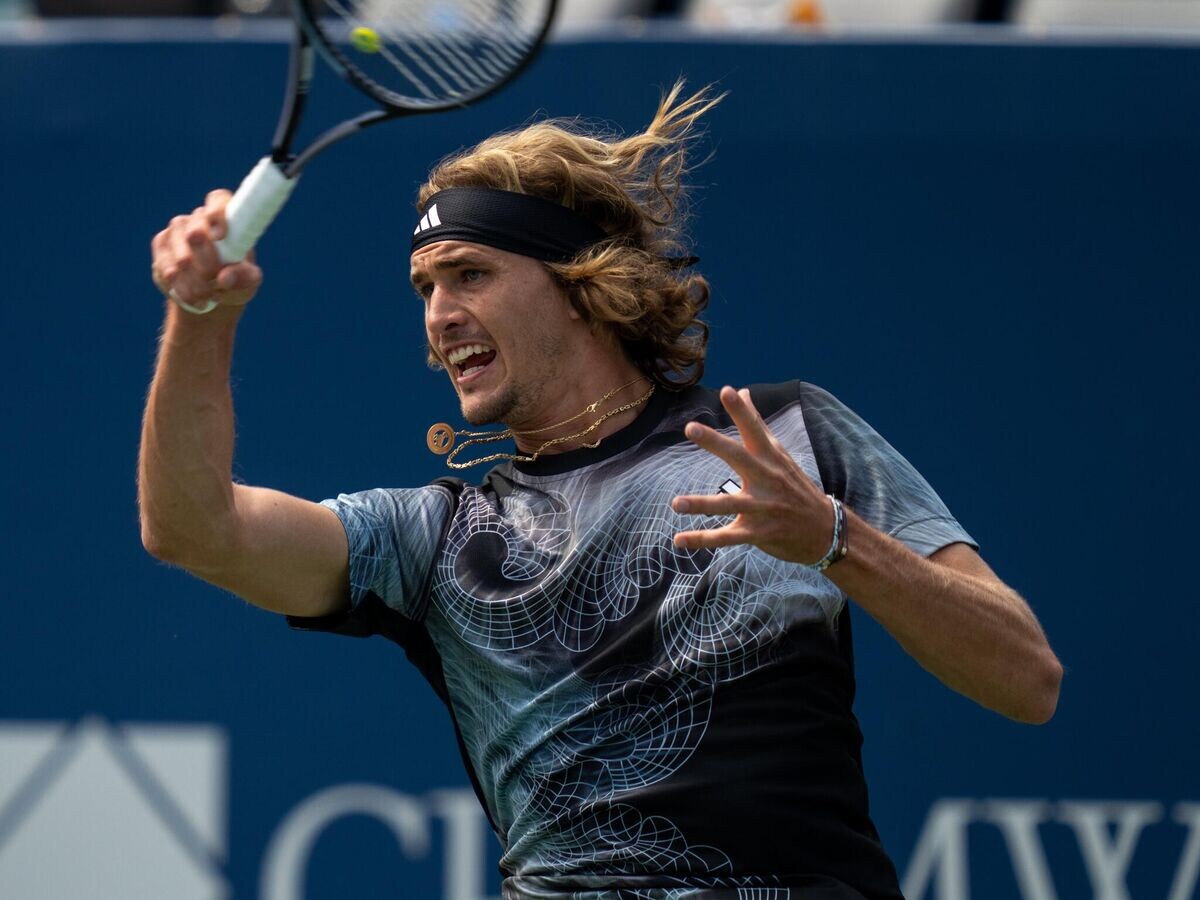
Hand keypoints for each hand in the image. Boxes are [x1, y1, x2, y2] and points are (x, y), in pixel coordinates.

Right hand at [151, 190, 261, 311]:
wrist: (211, 295)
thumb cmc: (237, 280)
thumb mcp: (249, 281)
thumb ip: (244, 277)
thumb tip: (225, 278)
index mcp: (225, 217)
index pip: (218, 200)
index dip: (217, 214)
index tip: (221, 236)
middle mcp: (198, 219)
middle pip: (196, 231)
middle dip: (207, 262)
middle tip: (216, 283)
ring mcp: (176, 232)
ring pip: (180, 255)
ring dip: (194, 281)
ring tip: (206, 297)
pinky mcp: (160, 249)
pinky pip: (165, 267)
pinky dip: (180, 287)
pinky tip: (191, 298)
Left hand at [672, 386, 835, 564]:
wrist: (826, 530)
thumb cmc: (795, 486)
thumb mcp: (779, 453)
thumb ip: (756, 423)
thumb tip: (742, 390)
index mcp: (770, 458)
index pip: (754, 429)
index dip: (741, 410)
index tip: (728, 391)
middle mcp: (767, 479)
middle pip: (739, 458)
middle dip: (716, 443)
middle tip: (691, 427)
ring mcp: (762, 508)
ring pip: (728, 504)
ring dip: (702, 504)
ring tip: (675, 503)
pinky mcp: (757, 533)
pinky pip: (726, 537)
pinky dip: (702, 539)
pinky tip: (678, 540)